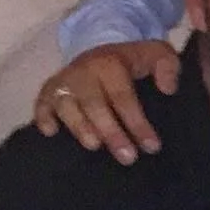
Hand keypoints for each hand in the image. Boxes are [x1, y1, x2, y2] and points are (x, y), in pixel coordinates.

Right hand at [34, 41, 179, 163]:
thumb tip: (168, 89)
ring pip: (67, 106)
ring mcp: (64, 81)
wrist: (102, 51)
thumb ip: (168, 67)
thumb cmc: (134, 61)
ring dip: (79, 128)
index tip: (152, 146)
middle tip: (128, 157)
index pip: (124, 97)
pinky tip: (50, 133)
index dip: (137, 123)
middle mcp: (84, 72)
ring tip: (94, 147)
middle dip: (111, 132)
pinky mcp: (49, 90)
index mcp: (111, 64)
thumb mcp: (158, 55)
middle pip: (95, 105)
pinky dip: (43, 117)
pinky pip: (41, 103)